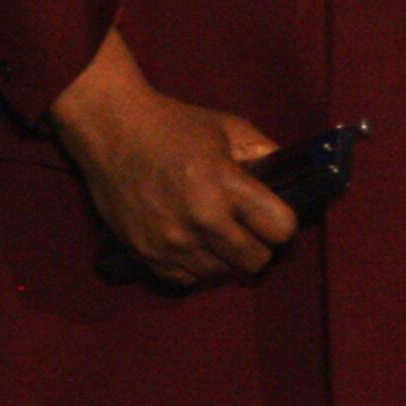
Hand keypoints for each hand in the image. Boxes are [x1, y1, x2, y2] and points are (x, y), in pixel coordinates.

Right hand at [48, 35, 295, 287]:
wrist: (112, 130)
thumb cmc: (173, 125)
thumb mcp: (228, 127)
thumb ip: (265, 153)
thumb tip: (293, 178)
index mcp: (225, 184)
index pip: (281, 229)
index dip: (282, 222)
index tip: (272, 214)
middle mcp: (201, 220)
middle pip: (256, 262)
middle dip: (259, 244)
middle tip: (248, 227)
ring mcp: (172, 242)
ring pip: (222, 274)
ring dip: (226, 257)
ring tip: (216, 232)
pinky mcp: (147, 254)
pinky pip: (187, 280)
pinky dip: (194, 266)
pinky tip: (190, 241)